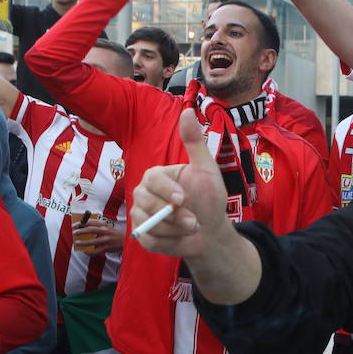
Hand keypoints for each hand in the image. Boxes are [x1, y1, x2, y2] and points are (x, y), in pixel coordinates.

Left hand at [74, 217, 124, 254]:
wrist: (124, 240)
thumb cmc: (113, 233)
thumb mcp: (106, 226)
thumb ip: (96, 225)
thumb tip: (82, 228)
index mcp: (104, 224)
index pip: (91, 222)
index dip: (81, 223)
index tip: (74, 225)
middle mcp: (105, 231)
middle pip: (91, 230)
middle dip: (81, 231)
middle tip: (74, 233)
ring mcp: (106, 240)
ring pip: (92, 241)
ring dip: (83, 242)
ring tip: (77, 243)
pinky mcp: (107, 247)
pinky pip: (96, 251)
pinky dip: (89, 252)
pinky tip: (85, 251)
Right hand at [131, 109, 230, 258]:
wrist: (211, 231)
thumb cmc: (208, 198)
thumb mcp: (206, 170)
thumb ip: (194, 142)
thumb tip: (188, 110)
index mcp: (157, 176)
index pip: (152, 179)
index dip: (166, 190)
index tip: (183, 199)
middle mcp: (144, 194)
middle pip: (144, 201)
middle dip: (171, 215)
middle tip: (193, 221)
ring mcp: (141, 215)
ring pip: (147, 223)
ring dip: (173, 230)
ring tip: (191, 228)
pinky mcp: (143, 236)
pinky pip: (149, 240)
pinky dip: (169, 242)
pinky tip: (181, 238)